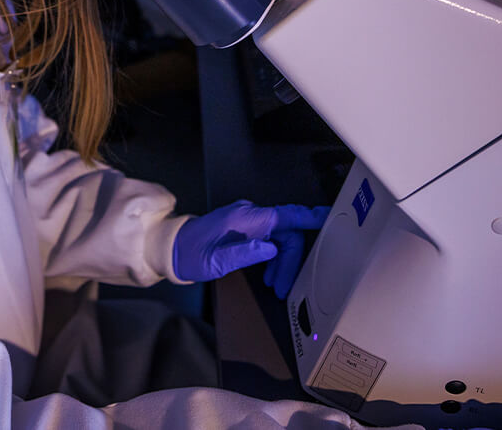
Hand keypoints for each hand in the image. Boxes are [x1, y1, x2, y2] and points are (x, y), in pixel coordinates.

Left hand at [174, 200, 327, 288]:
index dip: (310, 217)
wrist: (172, 249)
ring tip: (276, 285)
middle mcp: (250, 214)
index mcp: (246, 219)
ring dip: (282, 262)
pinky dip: (274, 257)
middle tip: (283, 286)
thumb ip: (245, 254)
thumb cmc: (191, 255)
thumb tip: (270, 249)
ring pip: (280, 238)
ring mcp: (248, 220)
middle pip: (287, 232)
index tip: (330, 217)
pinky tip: (270, 274)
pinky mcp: (245, 227)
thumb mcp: (216, 261)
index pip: (286, 215)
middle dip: (290, 260)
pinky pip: (270, 239)